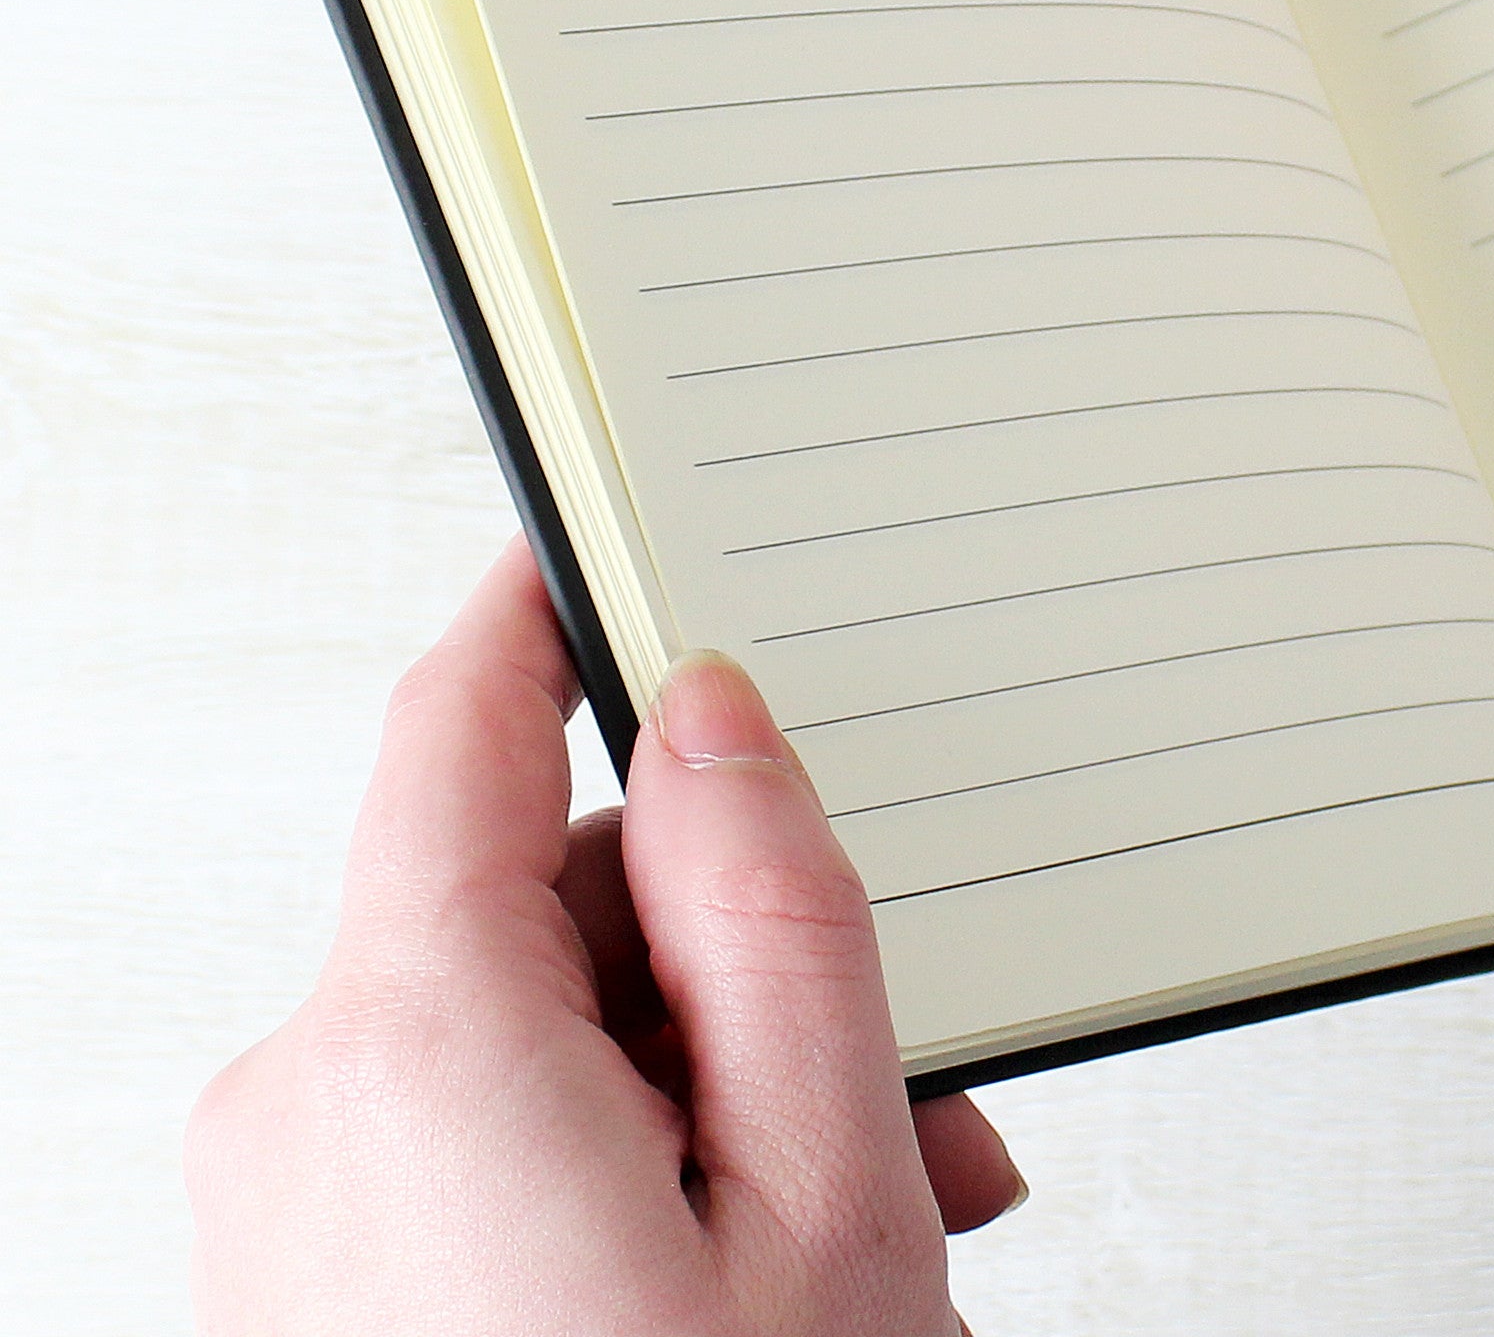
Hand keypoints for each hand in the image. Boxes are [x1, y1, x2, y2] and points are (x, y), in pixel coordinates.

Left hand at [186, 542, 1021, 1335]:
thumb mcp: (819, 1195)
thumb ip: (772, 919)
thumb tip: (711, 723)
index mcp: (414, 1052)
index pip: (464, 726)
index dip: (560, 609)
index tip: (625, 534)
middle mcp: (307, 1117)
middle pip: (549, 904)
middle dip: (733, 960)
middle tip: (893, 1087)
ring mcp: (298, 1216)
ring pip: (538, 1036)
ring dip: (703, 1085)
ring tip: (847, 1223)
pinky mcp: (318, 1286)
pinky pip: (485, 1143)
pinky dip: (623, 1168)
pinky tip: (746, 1264)